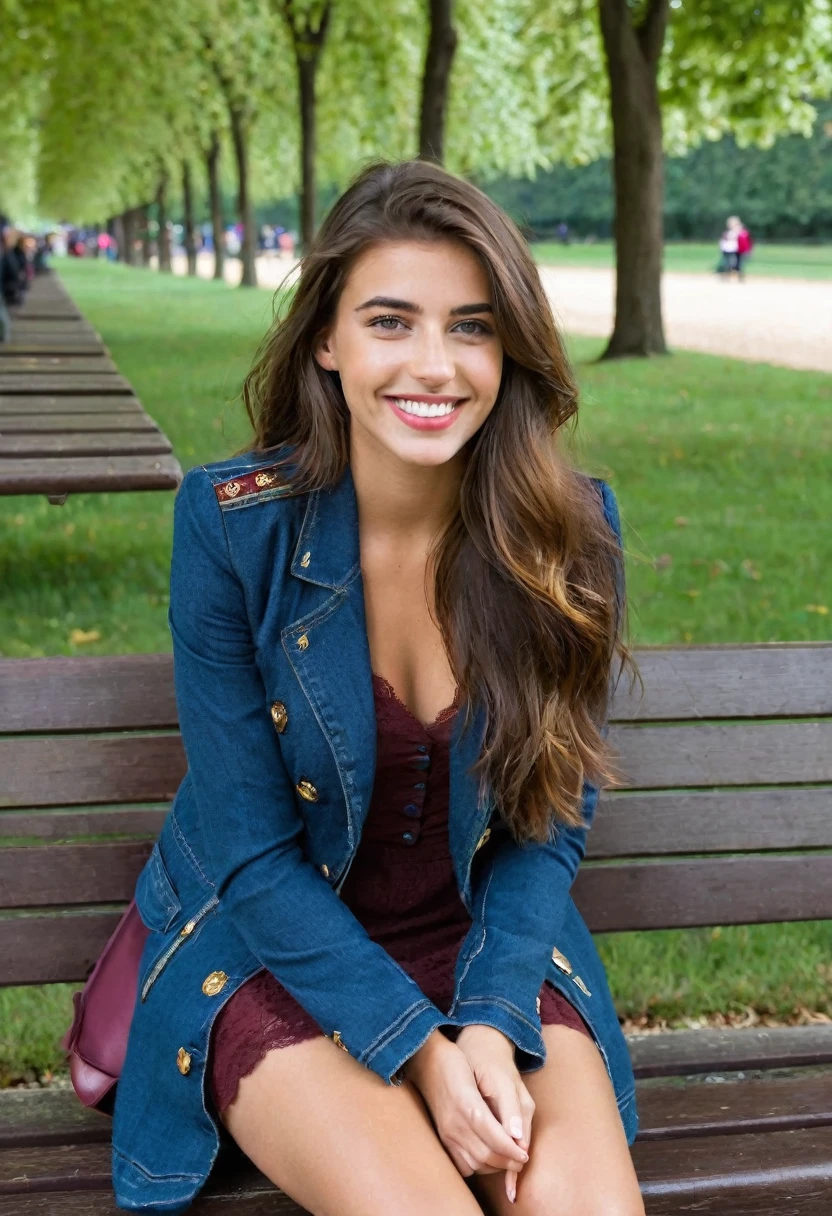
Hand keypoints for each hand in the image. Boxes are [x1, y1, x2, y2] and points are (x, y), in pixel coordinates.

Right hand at [404, 1030, 529, 1187]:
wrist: (426, 1062)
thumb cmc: (458, 1063)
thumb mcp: (483, 1074)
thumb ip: (506, 1105)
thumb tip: (517, 1135)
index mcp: (466, 1103)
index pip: (494, 1137)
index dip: (511, 1150)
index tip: (525, 1155)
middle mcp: (454, 1122)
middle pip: (485, 1154)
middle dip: (507, 1162)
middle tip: (521, 1161)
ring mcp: (446, 1132)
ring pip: (474, 1164)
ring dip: (494, 1166)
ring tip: (508, 1160)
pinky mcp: (443, 1138)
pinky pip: (461, 1165)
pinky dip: (477, 1167)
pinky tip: (487, 1158)